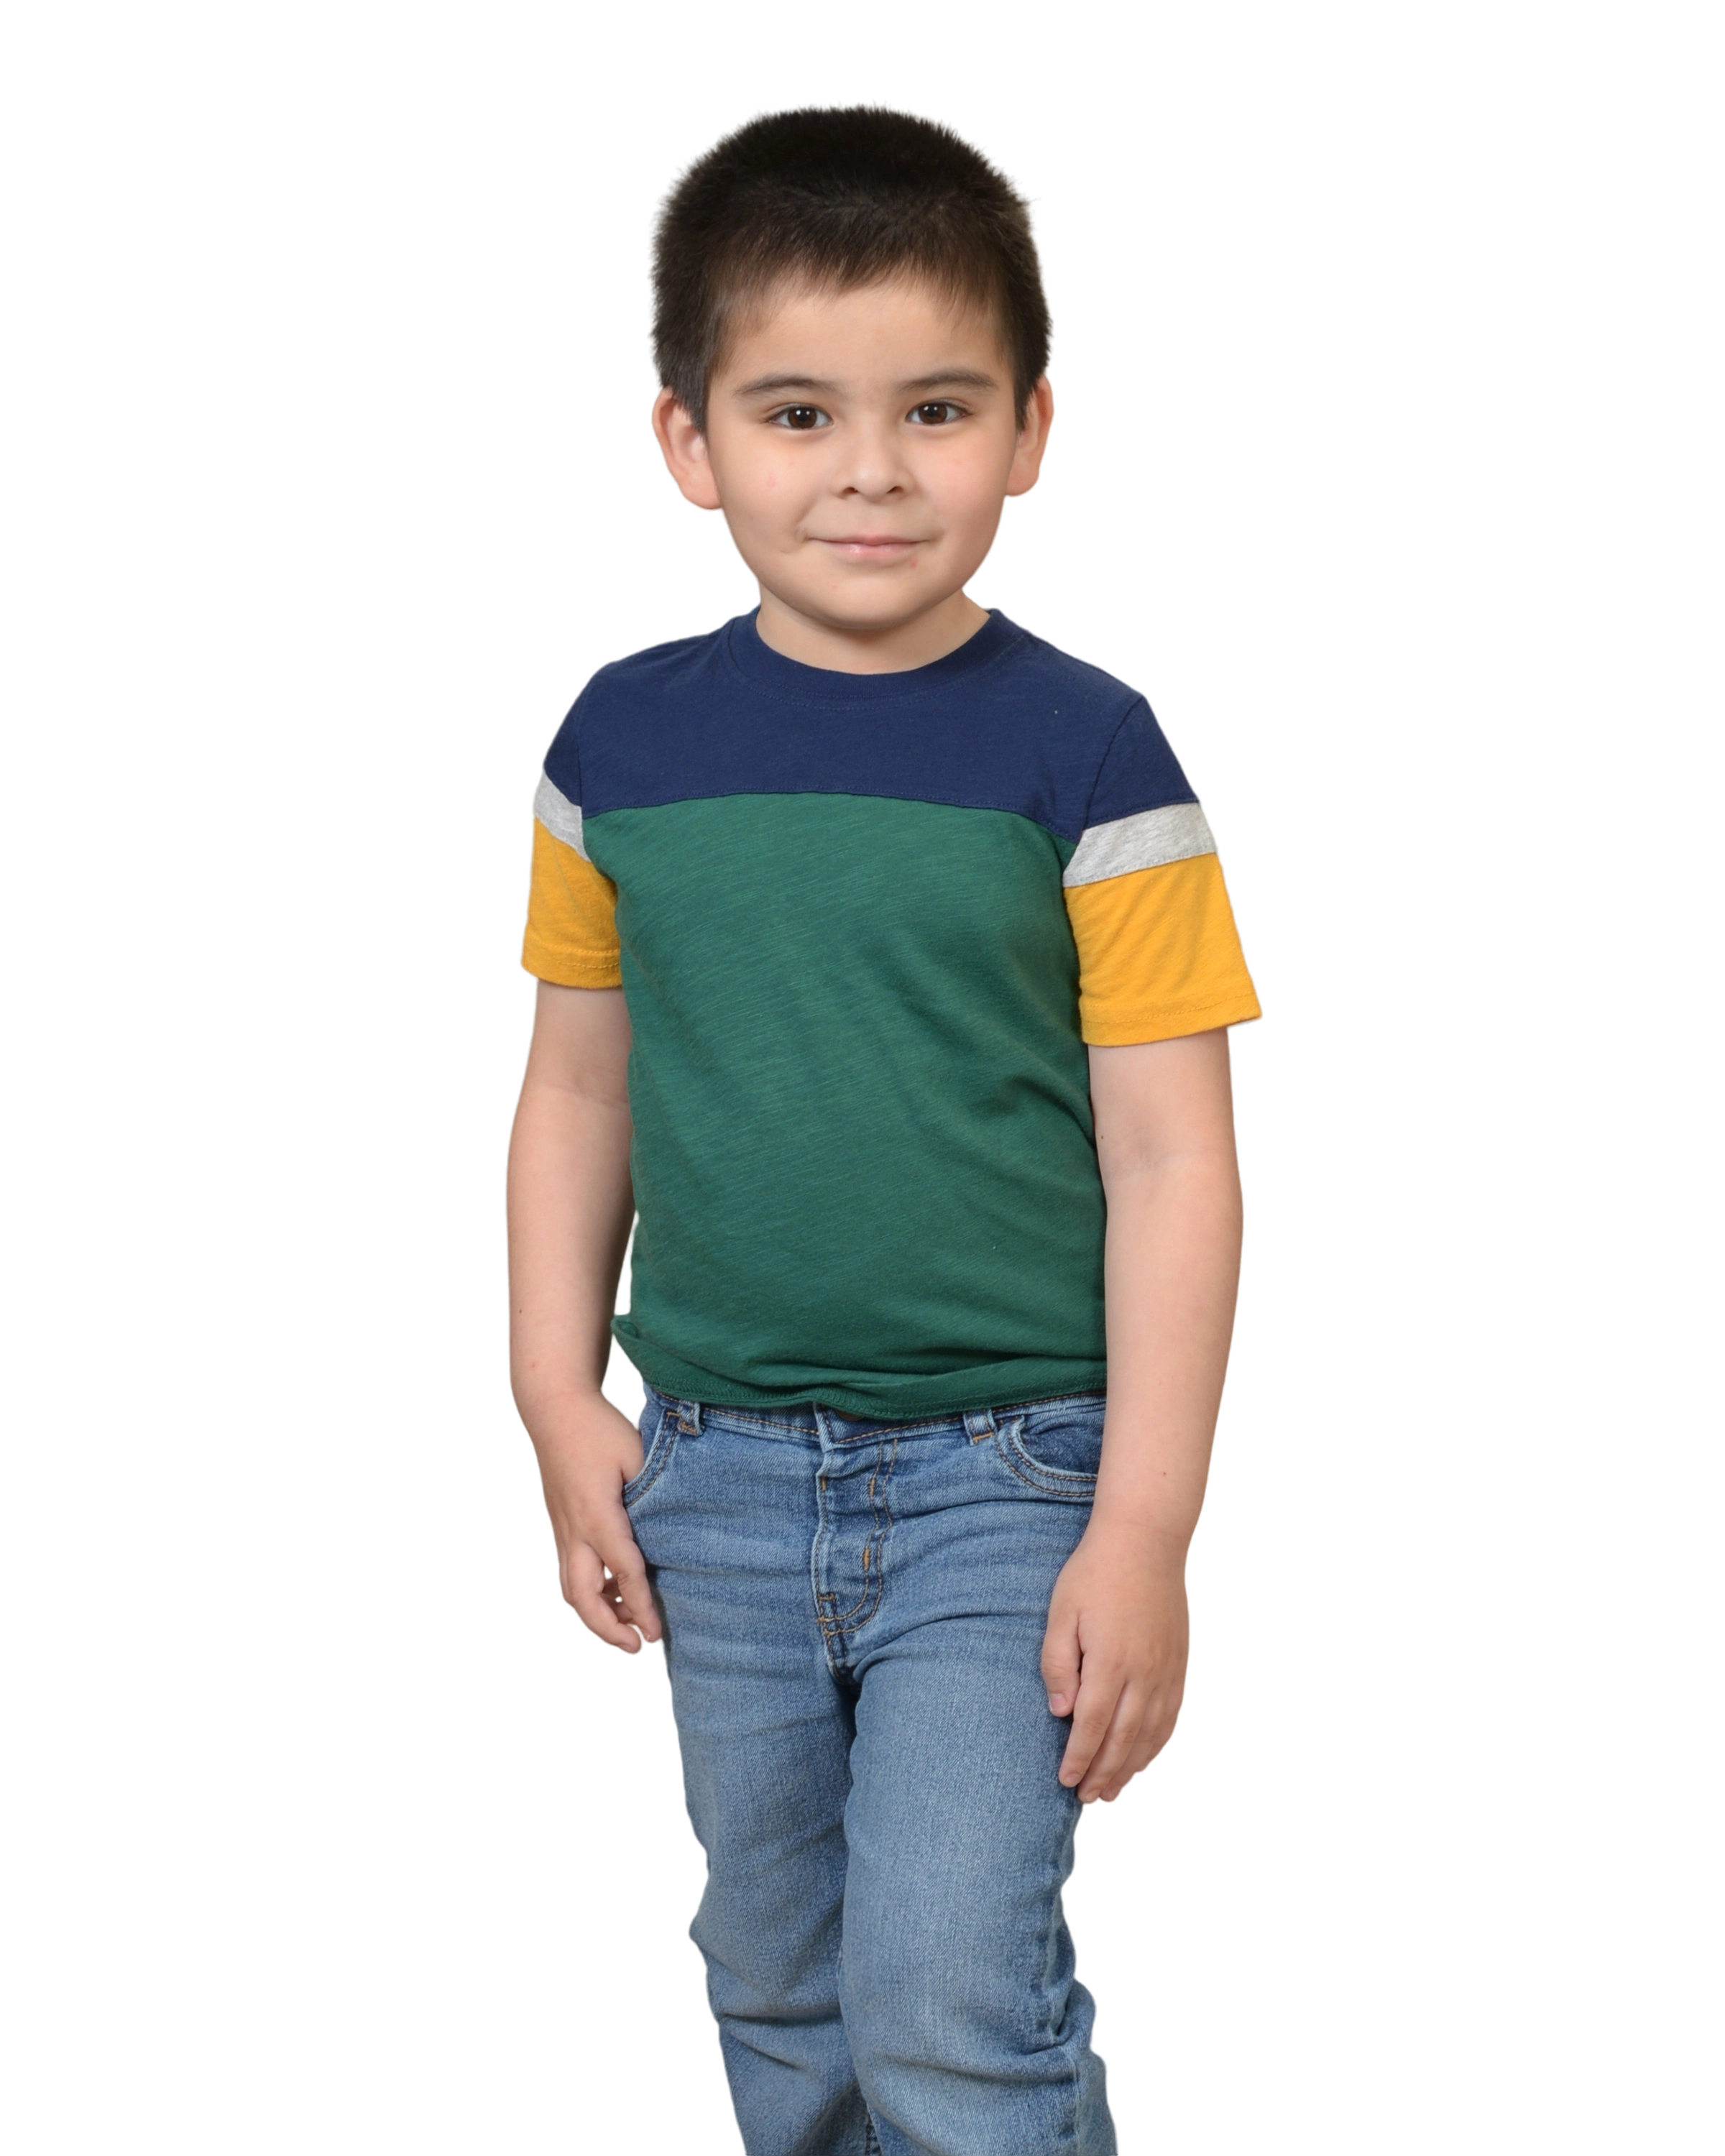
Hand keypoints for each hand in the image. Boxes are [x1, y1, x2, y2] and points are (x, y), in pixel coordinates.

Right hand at [522, 1392, 661, 1654]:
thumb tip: (675, 1529)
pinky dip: (593, 1593)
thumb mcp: (637, 1455)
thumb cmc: (599, 1429)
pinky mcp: (562, 1527)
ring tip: (630, 1631)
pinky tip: (617, 1598)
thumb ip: (654, 1495)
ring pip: (573, 1590)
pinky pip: (573, 1572)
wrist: (555, 1409)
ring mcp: (563, 1530)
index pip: (623, 1571)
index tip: (657, 1632)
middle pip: (583, 1596)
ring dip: (599, 1615)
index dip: (642, 1606)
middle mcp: (574, 1530)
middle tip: (638, 1646)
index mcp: (597, 1515)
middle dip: (608, 1628)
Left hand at [1040, 1512, 1190, 1804]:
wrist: (1146, 1541)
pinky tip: (1143, 1757)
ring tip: (1112, 1792)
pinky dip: (1156, 1744)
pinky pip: (1170, 1716)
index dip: (1078, 1758)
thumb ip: (1059, 1664)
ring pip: (1150, 1734)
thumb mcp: (1062, 1612)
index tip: (1065, 1781)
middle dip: (1103, 1773)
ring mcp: (1166, 1670)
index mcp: (1112, 1662)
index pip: (1093, 1725)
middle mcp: (1144, 1673)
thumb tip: (1061, 1713)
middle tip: (1086, 1798)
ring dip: (1130, 1767)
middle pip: (1124, 1739)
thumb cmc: (1095, 1573)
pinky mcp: (1179, 1664)